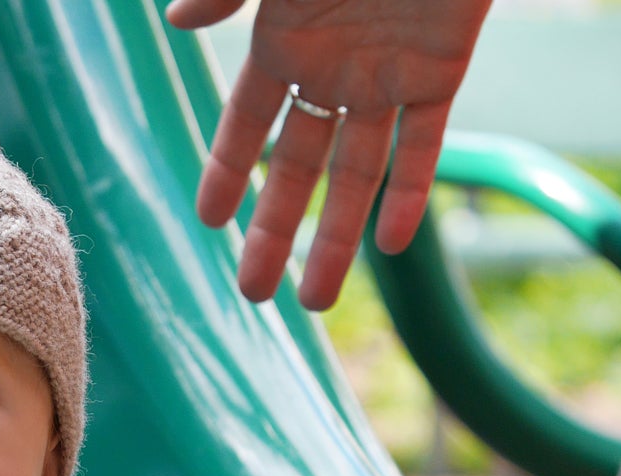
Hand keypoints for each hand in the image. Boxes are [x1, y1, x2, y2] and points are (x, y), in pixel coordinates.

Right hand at [166, 0, 492, 308]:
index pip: (246, 123)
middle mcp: (331, 66)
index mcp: (284, 37)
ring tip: (316, 303)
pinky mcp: (442, 70)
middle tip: (252, 295)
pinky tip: (389, 245)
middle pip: (296, 167)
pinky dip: (410, 193)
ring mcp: (386, 74)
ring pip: (357, 172)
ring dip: (336, 237)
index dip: (227, 173)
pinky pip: (424, 145)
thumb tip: (177, 21)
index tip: (209, 223)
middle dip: (274, 231)